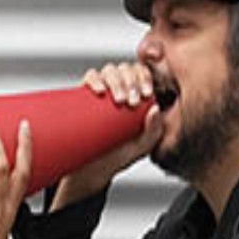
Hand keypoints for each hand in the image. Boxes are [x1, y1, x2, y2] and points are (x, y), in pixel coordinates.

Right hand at [52, 63, 164, 208]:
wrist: (91, 170)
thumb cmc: (117, 157)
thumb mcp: (141, 148)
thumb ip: (153, 132)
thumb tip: (155, 108)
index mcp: (137, 97)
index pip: (144, 74)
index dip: (146, 78)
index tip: (146, 94)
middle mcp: (120, 90)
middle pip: (127, 69)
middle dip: (131, 81)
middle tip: (131, 102)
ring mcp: (102, 91)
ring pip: (110, 70)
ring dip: (116, 80)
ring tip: (117, 100)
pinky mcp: (83, 96)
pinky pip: (89, 76)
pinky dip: (94, 79)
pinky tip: (99, 91)